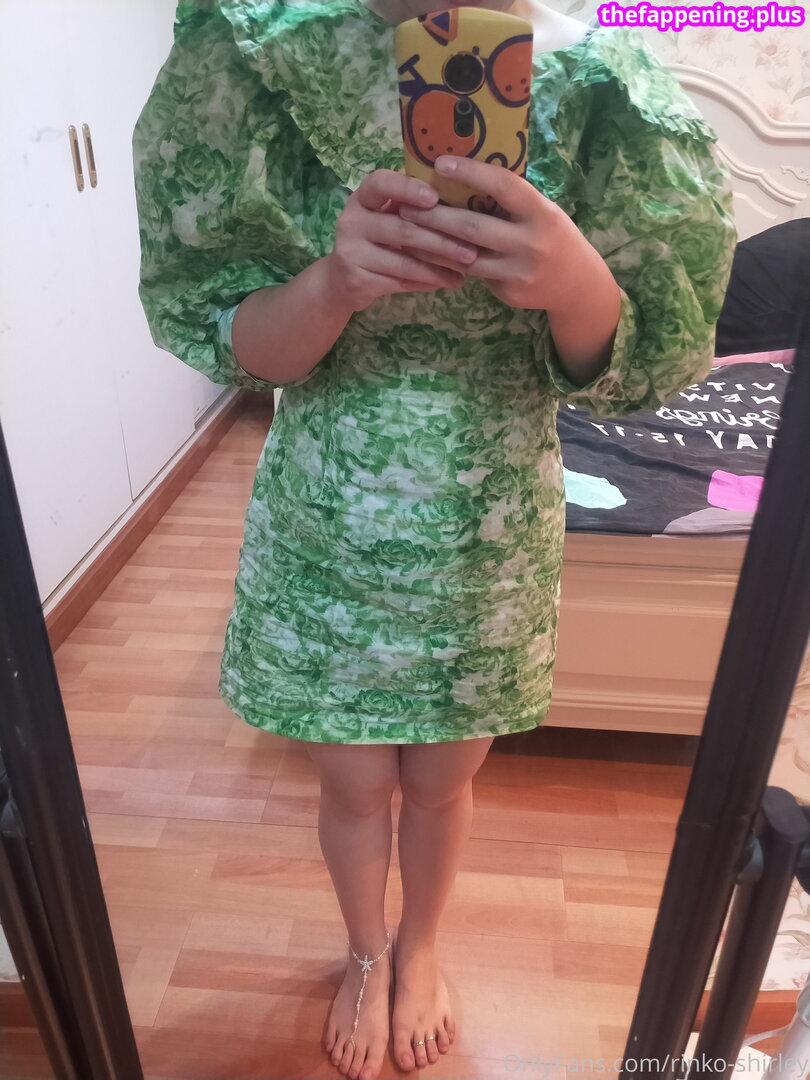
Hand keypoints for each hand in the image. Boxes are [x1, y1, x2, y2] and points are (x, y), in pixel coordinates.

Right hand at [323, 168, 479, 312]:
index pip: (381, 184)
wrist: (342, 280)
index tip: (435, 198)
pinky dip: (428, 282)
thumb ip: (413, 207)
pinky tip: (448, 281)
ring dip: (439, 266)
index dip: (408, 189)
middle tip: (472, 249)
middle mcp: (352, 221)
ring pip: (404, 261)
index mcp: (363, 198)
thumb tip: (465, 198)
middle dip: (441, 240)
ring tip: (466, 270)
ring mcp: (351, 251)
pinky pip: (400, 282)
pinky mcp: (357, 279)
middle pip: (402, 229)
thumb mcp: (387, 216)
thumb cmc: (377, 240)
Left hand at [396, 155, 594, 312]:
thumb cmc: (550, 235)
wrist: (575, 284)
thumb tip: (463, 173)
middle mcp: (531, 242)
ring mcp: (518, 271)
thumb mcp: (540, 211)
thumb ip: (510, 199)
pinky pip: (471, 275)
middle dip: (435, 216)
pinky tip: (425, 253)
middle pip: (473, 227)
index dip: (471, 173)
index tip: (440, 163)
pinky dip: (446, 262)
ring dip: (432, 243)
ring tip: (407, 229)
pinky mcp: (508, 291)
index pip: (503, 186)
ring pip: (465, 256)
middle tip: (405, 205)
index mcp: (540, 212)